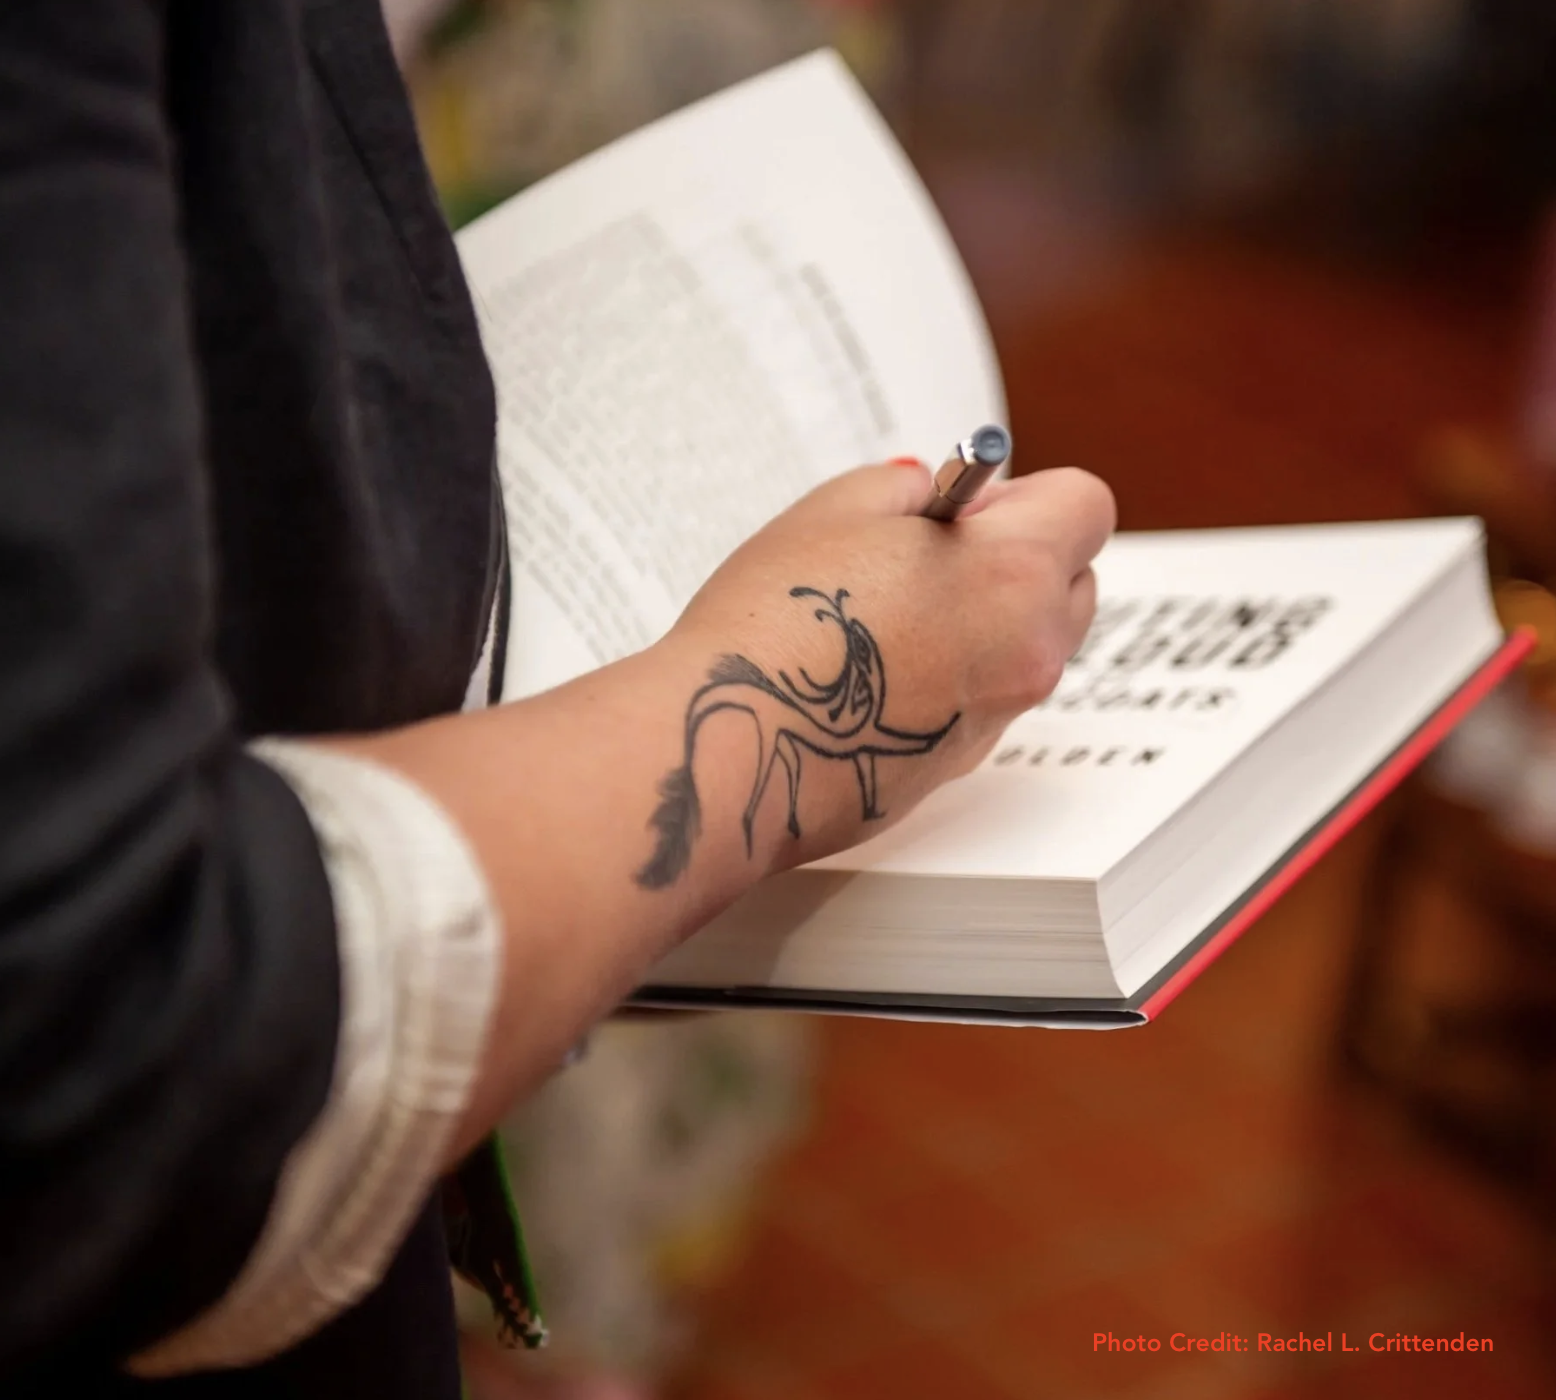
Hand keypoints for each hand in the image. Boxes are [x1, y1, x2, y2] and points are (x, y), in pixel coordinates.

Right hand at [654, 459, 1114, 877]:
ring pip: (1029, 644)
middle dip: (1020, 555)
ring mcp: (1000, 715)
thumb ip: (910, 487)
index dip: (1025, 493)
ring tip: (894, 613)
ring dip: (987, 617)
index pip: (1085, 505)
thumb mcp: (835, 509)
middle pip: (1074, 580)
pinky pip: (985, 697)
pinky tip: (878, 667)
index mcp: (1014, 571)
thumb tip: (939, 496)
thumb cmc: (773, 625)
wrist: (729, 750)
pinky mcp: (963, 764)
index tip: (965, 505)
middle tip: (933, 554)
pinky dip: (955, 673)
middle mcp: (1030, 649)